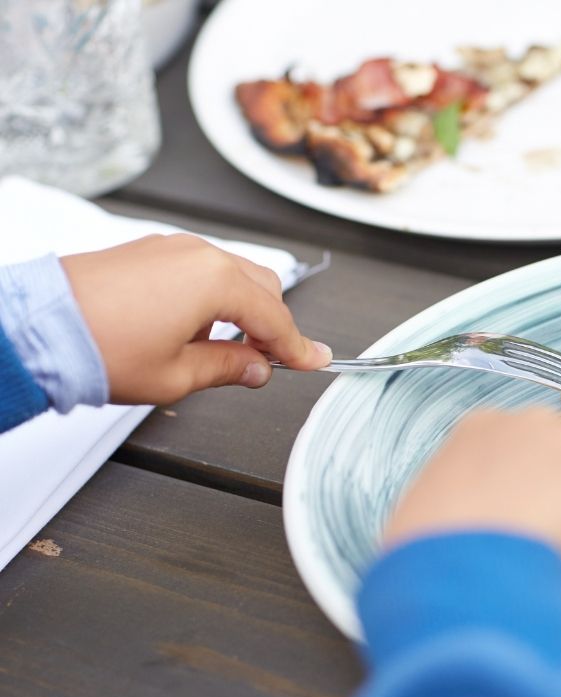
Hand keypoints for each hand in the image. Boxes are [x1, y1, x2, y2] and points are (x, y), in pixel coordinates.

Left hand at [61, 233, 330, 404]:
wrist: (37, 328)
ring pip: (233, 275)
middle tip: (268, 361)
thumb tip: (255, 368)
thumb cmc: (100, 348)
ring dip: (242, 310)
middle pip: (263, 287)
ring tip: (225, 349)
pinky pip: (201, 269)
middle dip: (272, 324)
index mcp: (216, 282)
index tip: (315, 360)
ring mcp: (173, 248)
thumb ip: (229, 367)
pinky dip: (213, 296)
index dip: (297, 347)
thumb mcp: (177, 375)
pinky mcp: (150, 251)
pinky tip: (195, 328)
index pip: (275, 318)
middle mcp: (199, 255)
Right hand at [383, 407, 560, 607]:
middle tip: (529, 574)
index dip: (512, 515)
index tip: (500, 553)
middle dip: (548, 526)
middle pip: (554, 484)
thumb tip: (473, 546)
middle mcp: (533, 423)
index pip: (513, 469)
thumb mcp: (425, 515)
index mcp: (482, 428)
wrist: (462, 552)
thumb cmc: (424, 543)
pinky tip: (557, 599)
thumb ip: (459, 515)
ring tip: (539, 595)